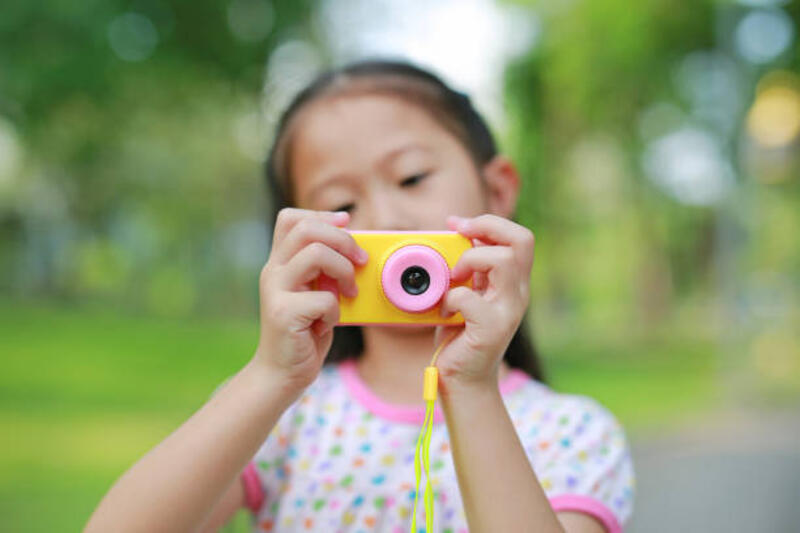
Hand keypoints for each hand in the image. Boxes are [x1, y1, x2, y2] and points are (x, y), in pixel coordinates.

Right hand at [254, 208, 368, 390]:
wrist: (282, 373)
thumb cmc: (305, 332)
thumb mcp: (316, 293)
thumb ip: (325, 270)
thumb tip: (353, 245)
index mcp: (280, 263)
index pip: (291, 218)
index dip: (321, 215)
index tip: (346, 223)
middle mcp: (273, 271)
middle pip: (306, 229)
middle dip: (342, 240)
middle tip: (360, 261)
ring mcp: (275, 291)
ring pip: (315, 254)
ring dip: (343, 271)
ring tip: (348, 291)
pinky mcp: (284, 314)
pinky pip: (323, 298)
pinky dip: (335, 311)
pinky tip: (327, 324)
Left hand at [433, 214, 534, 389]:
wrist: (463, 381)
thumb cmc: (461, 336)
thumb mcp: (469, 293)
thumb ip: (470, 269)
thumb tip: (456, 233)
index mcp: (513, 282)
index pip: (520, 237)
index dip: (489, 222)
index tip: (458, 224)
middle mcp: (517, 294)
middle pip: (521, 240)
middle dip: (485, 229)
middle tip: (458, 240)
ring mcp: (508, 311)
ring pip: (502, 260)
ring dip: (469, 261)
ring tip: (454, 278)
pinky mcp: (491, 329)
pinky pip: (468, 296)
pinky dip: (449, 298)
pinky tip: (444, 311)